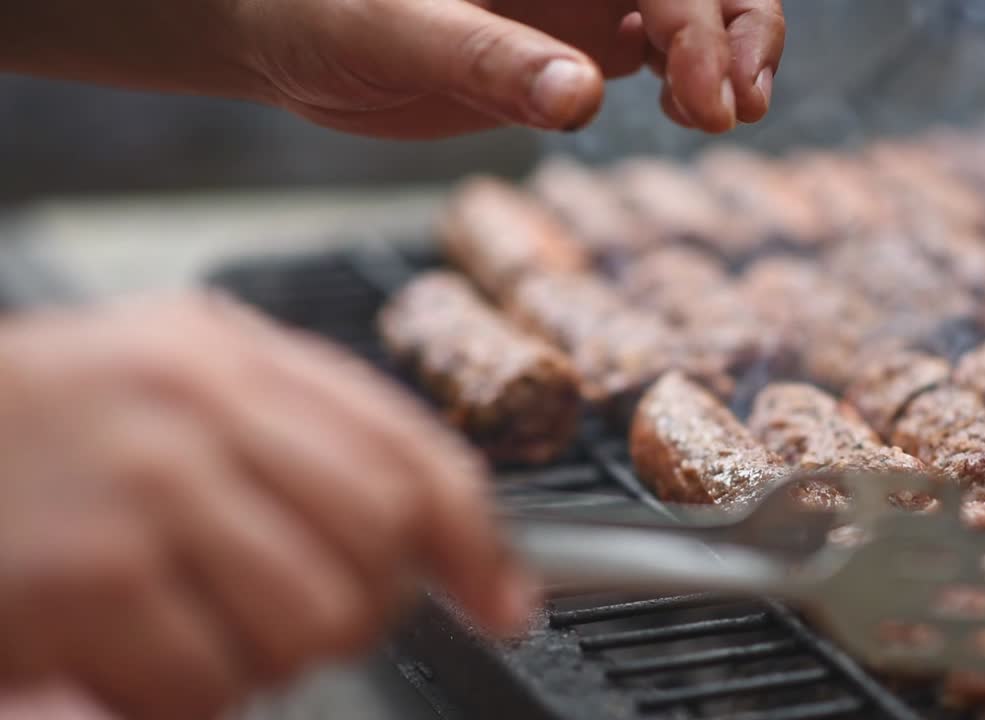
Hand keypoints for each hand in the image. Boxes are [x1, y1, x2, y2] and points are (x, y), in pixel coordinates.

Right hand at [0, 293, 530, 719]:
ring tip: (207, 631)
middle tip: (309, 615)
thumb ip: (294, 431)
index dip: (474, 538)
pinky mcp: (92, 578)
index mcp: (229, 355)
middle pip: (378, 537)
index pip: (406, 449)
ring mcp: (147, 489)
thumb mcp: (166, 382)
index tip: (502, 598)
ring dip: (274, 655)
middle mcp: (199, 408)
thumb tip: (428, 527)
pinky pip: (210, 678)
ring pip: (312, 617)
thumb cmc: (33, 432)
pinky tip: (137, 659)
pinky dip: (188, 694)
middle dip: (368, 604)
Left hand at [2, 0, 783, 136]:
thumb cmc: (316, 11)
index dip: (702, 18)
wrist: (282, 40)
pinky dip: (693, 81)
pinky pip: (660, 51)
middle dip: (735, 29)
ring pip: (693, 8)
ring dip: (727, 55)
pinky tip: (691, 114)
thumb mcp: (391, 30)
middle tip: (730, 109)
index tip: (705, 93)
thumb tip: (583, 98)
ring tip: (721, 115)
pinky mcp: (569, 42)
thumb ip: (485, 59)